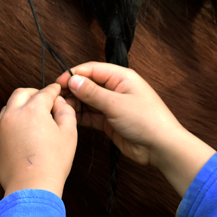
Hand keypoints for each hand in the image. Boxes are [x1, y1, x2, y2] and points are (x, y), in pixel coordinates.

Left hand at [0, 83, 76, 197]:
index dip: (54, 90)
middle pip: (22, 93)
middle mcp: (13, 114)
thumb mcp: (69, 134)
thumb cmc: (52, 163)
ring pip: (10, 105)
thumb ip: (66, 112)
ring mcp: (2, 127)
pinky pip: (4, 120)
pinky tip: (24, 127)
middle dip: (35, 93)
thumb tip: (59, 103)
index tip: (58, 91)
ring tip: (34, 114)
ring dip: (22, 104)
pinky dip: (14, 118)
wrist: (31, 187)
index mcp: (32, 110)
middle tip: (46, 99)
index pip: (45, 92)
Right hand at [57, 62, 214, 195]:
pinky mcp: (110, 121)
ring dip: (75, 104)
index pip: (92, 69)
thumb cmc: (147, 121)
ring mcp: (113, 105)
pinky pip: (91, 115)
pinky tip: (70, 117)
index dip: (74, 74)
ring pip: (88, 100)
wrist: (160, 147)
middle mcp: (116, 89)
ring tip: (60, 108)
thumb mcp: (116, 104)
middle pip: (88, 84)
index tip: (59, 82)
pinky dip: (81, 116)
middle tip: (56, 98)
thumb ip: (93, 92)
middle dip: (72, 90)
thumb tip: (74, 80)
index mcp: (122, 77)